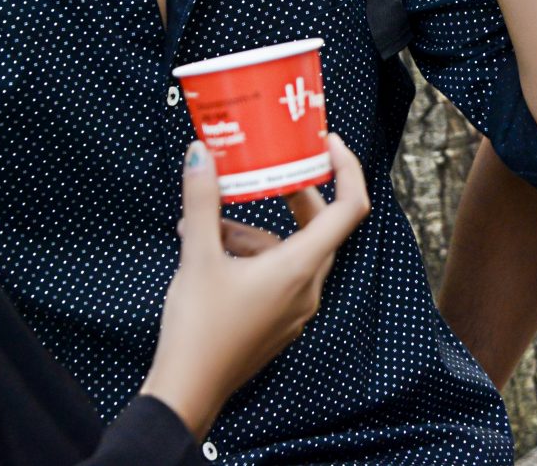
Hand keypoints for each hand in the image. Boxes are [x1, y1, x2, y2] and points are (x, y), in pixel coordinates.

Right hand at [139, 134, 370, 438]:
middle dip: (293, 197)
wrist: (186, 393)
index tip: (326, 144)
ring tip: (207, 226)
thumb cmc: (197, 328)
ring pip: (290, 253)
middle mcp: (308, 288)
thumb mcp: (197, 257)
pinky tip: (211, 255)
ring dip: (256, 233)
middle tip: (268, 174)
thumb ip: (202, 202)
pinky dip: (253, 259)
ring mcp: (295, 310)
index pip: (350, 208)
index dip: (346, 170)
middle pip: (320, 228)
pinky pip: (279, 277)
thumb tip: (201, 155)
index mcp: (301, 267)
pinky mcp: (278, 323)